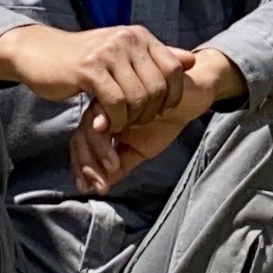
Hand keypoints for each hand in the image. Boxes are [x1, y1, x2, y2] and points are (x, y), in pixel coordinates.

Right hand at [0, 18, 194, 131]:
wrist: (41, 53)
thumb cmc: (85, 60)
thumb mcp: (124, 55)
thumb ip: (158, 58)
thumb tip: (191, 60)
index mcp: (139, 35)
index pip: (174, 69)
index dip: (173, 95)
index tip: (161, 110)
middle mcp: (127, 39)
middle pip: (158, 86)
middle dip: (151, 111)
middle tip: (137, 121)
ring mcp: (108, 52)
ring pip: (138, 97)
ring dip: (132, 119)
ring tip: (122, 123)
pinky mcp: (89, 69)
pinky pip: (116, 102)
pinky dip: (116, 119)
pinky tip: (108, 123)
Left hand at [66, 46, 241, 194]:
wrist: (191, 96)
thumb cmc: (165, 120)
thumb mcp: (141, 149)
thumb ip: (120, 165)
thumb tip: (100, 187)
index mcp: (102, 121)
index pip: (81, 143)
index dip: (81, 166)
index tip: (86, 188)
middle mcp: (103, 107)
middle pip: (82, 133)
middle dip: (87, 161)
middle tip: (99, 184)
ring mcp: (114, 95)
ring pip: (92, 121)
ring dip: (100, 147)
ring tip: (113, 167)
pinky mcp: (128, 84)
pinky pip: (113, 104)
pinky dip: (111, 120)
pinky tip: (114, 132)